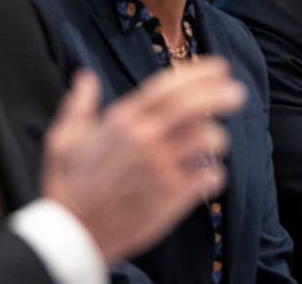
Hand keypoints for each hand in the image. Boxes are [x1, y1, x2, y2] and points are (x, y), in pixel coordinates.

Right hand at [40, 59, 246, 263]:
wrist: (73, 234)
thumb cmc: (67, 187)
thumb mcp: (63, 139)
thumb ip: (79, 104)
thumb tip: (85, 77)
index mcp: (122, 120)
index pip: (168, 86)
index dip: (199, 73)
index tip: (220, 67)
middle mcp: (145, 138)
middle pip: (193, 105)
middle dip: (221, 94)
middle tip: (238, 92)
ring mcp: (161, 167)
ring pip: (207, 140)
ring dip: (217, 138)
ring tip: (216, 142)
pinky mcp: (172, 196)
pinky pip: (209, 176)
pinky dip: (214, 174)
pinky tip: (208, 175)